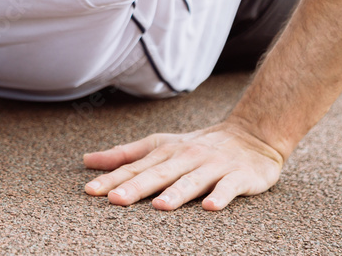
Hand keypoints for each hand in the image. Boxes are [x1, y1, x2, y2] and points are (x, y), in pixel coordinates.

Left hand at [82, 121, 285, 210]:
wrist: (253, 135)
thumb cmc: (199, 145)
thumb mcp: (161, 145)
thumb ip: (126, 154)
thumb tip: (88, 160)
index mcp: (166, 151)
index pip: (135, 166)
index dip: (112, 178)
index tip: (90, 190)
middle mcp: (187, 157)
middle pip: (159, 173)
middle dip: (137, 187)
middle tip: (115, 199)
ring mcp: (213, 166)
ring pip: (192, 181)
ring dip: (176, 193)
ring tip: (160, 205)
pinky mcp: (239, 176)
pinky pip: (229, 187)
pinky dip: (220, 196)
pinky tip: (211, 207)